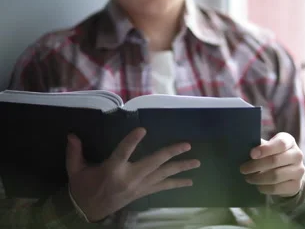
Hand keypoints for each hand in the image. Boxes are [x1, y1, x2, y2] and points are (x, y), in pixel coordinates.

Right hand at [66, 127, 200, 221]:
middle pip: (153, 163)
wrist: (88, 211)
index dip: (132, 141)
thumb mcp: (75, 170)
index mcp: (112, 170)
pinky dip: (176, 183)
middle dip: (171, 153)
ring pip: (163, 175)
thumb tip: (72, 135)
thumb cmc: (83, 188)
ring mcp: (139, 186)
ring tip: (196, 162)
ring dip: (180, 168)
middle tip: (186, 145)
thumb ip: (75, 152)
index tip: (143, 129)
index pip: (123, 152)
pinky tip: (189, 181)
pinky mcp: (143, 192)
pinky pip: (162, 187)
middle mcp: (129, 178)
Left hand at [240, 132, 304, 196]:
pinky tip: (258, 185)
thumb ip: (259, 146)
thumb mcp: (268, 147)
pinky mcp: (296, 186)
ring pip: (275, 176)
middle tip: (243, 169)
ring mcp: (299, 171)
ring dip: (258, 178)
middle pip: (275, 161)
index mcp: (289, 141)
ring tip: (248, 178)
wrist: (290, 172)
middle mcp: (297, 155)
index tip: (251, 154)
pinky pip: (276, 188)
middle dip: (256, 165)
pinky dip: (264, 187)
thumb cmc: (273, 155)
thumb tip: (243, 146)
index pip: (280, 143)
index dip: (265, 149)